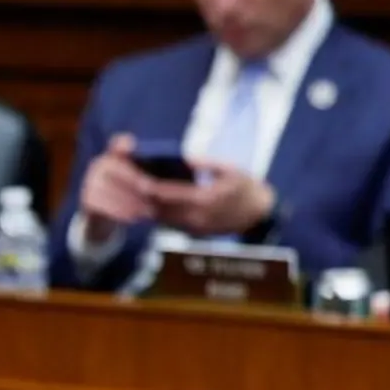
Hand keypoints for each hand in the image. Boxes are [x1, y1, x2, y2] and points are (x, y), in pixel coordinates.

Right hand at [77, 133, 154, 247]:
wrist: (104, 217)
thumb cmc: (130, 195)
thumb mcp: (140, 180)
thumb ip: (157, 171)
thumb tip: (190, 167)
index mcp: (113, 154)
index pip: (118, 144)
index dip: (124, 144)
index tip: (133, 146)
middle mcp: (98, 164)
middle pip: (120, 171)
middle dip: (138, 183)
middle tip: (154, 194)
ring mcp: (90, 182)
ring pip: (114, 191)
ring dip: (133, 201)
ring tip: (149, 210)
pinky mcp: (86, 200)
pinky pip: (105, 207)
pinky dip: (121, 212)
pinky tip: (135, 218)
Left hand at [145, 159, 273, 238]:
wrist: (260, 214)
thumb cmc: (246, 187)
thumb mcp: (230, 169)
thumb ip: (205, 164)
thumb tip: (184, 157)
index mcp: (206, 199)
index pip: (171, 194)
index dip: (152, 187)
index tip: (137, 177)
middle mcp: (197, 217)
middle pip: (162, 209)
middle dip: (144, 198)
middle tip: (129, 185)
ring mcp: (195, 227)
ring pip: (163, 218)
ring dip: (148, 207)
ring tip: (133, 194)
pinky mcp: (194, 232)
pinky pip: (170, 223)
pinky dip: (158, 213)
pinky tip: (148, 203)